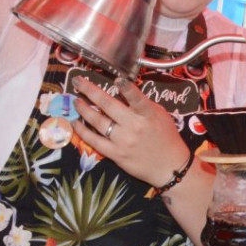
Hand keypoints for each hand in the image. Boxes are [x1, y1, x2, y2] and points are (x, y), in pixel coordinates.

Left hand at [70, 76, 188, 185]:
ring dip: (84, 109)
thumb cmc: (166, 137)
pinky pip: (94, 141)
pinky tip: (76, 123)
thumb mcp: (161, 115)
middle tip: (78, 82)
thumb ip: (143, 103)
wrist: (169, 166)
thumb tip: (124, 90)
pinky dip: (83, 131)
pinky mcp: (115, 154)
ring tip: (76, 101)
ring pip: (98, 121)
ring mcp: (122, 141)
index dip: (126, 87)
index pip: (136, 97)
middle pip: (108, 105)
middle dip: (90, 91)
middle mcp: (134, 126)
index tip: (116, 79)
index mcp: (148, 114)